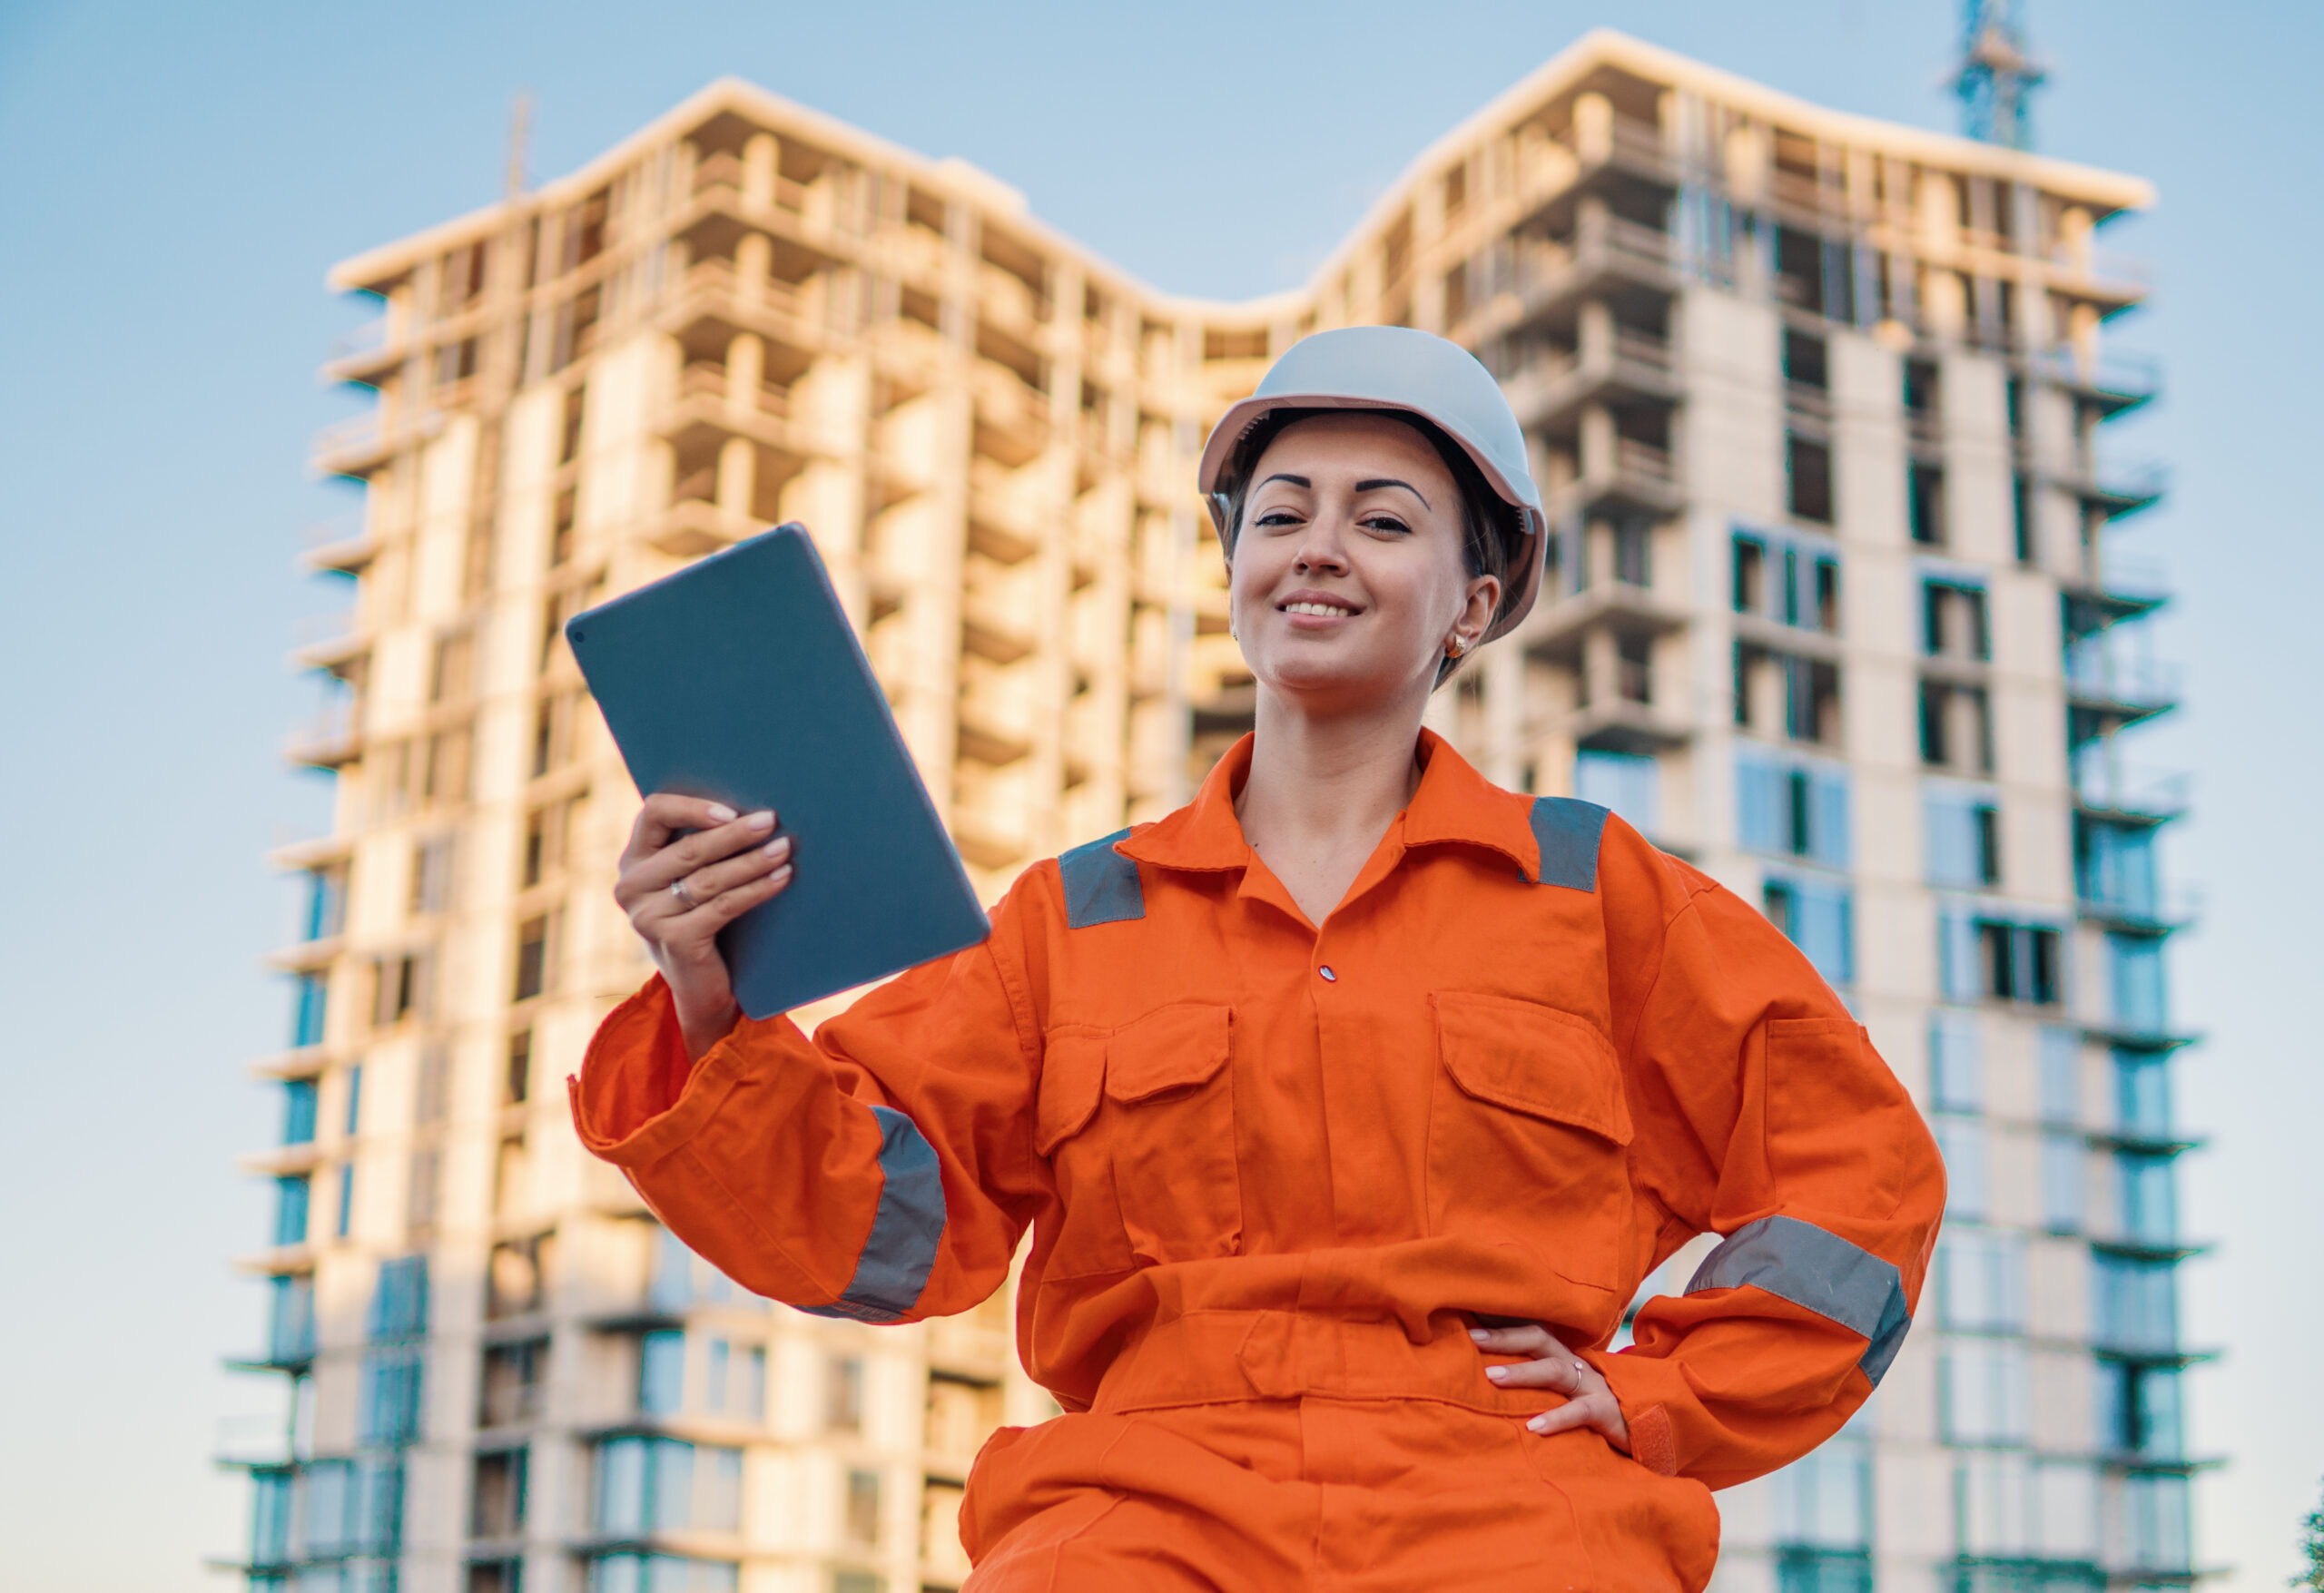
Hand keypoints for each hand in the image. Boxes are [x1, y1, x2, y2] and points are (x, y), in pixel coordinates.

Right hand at [614, 794, 795, 1060]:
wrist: (699, 986)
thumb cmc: (702, 918)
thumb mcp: (689, 880)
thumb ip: (700, 847)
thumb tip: (753, 809)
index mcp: (634, 860)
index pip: (653, 813)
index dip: (692, 807)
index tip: (732, 809)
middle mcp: (632, 886)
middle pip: (688, 849)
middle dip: (735, 834)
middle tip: (771, 820)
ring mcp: (648, 917)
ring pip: (709, 878)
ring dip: (752, 861)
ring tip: (785, 848)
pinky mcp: (674, 941)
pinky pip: (724, 906)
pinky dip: (757, 889)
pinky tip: (782, 878)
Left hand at [1471, 1323, 1631, 1451]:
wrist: (1651, 1437)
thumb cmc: (1596, 1419)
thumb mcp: (1566, 1399)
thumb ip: (1537, 1390)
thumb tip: (1489, 1385)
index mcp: (1565, 1361)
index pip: (1532, 1333)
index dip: (1501, 1328)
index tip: (1466, 1327)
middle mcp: (1579, 1367)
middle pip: (1540, 1341)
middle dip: (1505, 1338)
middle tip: (1472, 1342)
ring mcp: (1596, 1387)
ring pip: (1557, 1371)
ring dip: (1523, 1372)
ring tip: (1492, 1378)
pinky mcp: (1610, 1413)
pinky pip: (1582, 1411)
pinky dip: (1557, 1417)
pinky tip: (1533, 1427)